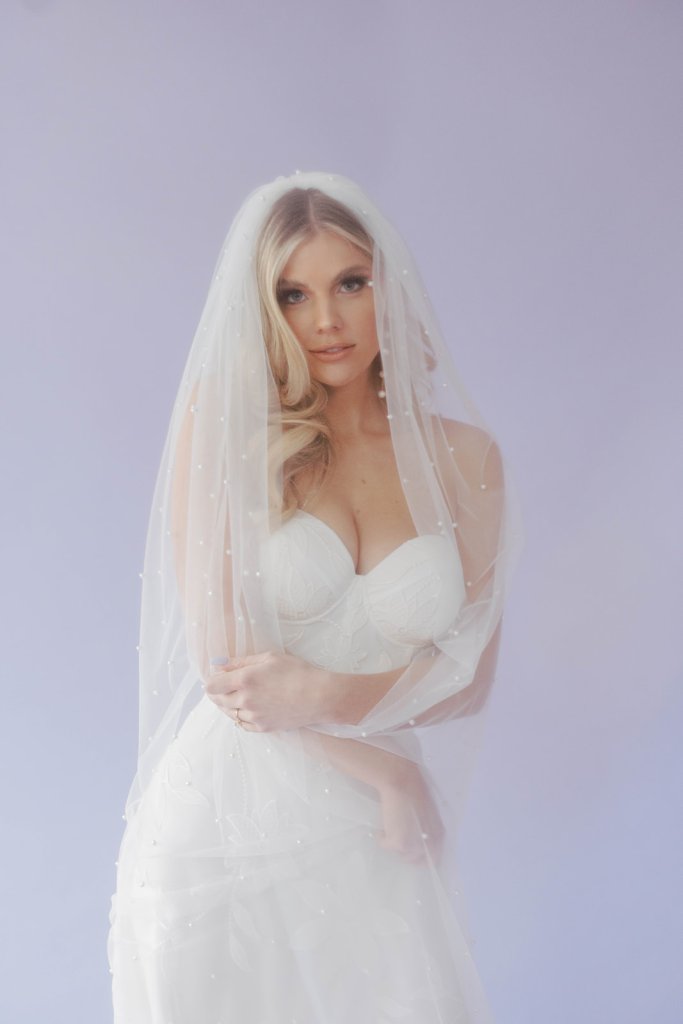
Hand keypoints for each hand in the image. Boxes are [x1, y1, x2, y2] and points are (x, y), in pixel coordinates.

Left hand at [204, 650, 332, 731]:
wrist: (319, 697)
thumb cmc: (298, 672)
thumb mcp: (269, 658)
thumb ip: (241, 661)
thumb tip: (220, 664)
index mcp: (245, 679)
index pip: (211, 685)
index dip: (211, 680)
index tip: (217, 676)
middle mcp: (245, 700)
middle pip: (217, 700)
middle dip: (216, 692)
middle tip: (224, 685)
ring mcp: (253, 717)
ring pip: (228, 713)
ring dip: (227, 704)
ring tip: (236, 695)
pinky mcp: (262, 728)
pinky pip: (241, 724)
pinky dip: (239, 716)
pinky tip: (246, 709)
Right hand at [376, 768, 444, 865]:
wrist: (402, 782)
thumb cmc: (415, 791)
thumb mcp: (428, 814)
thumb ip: (427, 830)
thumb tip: (418, 839)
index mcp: (439, 835)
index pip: (434, 858)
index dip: (421, 856)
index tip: (411, 850)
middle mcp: (429, 844)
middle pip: (416, 860)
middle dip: (406, 852)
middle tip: (398, 839)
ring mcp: (413, 845)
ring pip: (400, 854)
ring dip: (394, 845)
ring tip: (391, 830)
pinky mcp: (398, 842)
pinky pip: (385, 845)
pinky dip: (381, 838)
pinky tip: (382, 827)